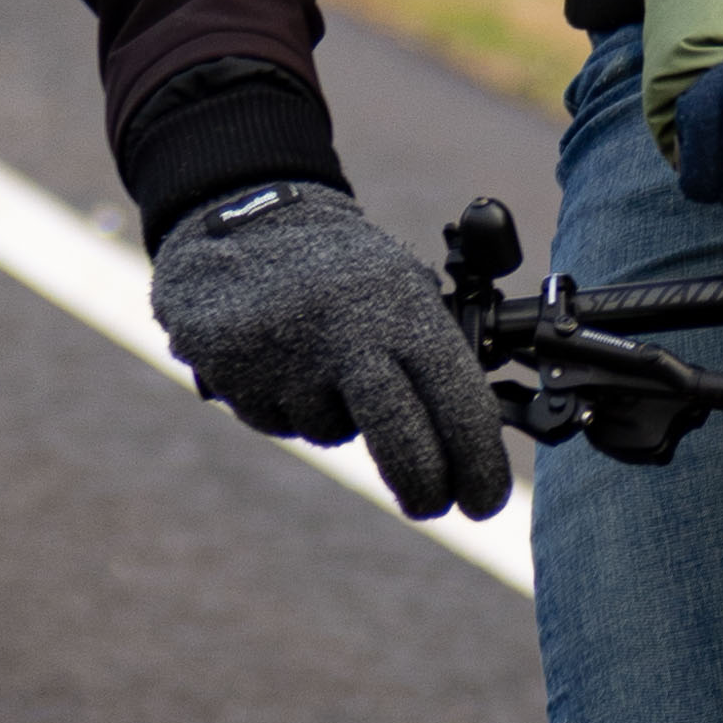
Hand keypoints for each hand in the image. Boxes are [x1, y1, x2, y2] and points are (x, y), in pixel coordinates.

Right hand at [152, 182, 515, 522]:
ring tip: (319, 354)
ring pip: (333, 431)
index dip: (478, 461)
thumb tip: (473, 435)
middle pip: (402, 440)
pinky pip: (281, 420)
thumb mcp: (401, 287)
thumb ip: (434, 351)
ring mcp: (288, 357)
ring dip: (337, 415)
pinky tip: (281, 356)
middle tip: (433, 503)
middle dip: (424, 484)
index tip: (485, 499)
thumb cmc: (344, 268)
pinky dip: (288, 402)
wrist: (242, 219)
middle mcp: (348, 332)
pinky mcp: (237, 375)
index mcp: (402, 307)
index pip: (458, 400)